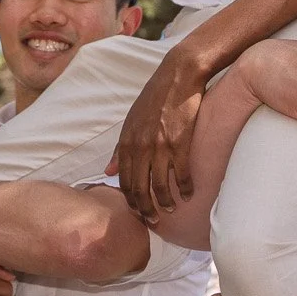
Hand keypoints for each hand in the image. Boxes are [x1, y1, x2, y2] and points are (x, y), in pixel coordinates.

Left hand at [114, 39, 218, 219]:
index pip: (123, 181)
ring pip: (159, 186)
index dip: (130, 201)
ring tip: (171, 209)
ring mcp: (159, 146)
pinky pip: (180, 174)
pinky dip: (185, 188)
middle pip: (139, 189)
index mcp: (126, 142)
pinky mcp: (179, 142)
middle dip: (145, 209)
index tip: (138, 211)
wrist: (179, 75)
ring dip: (165, 203)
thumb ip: (120, 148)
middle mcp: (139, 146)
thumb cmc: (155, 96)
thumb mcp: (131, 120)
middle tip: (153, 220)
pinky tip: (189, 194)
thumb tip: (108, 171)